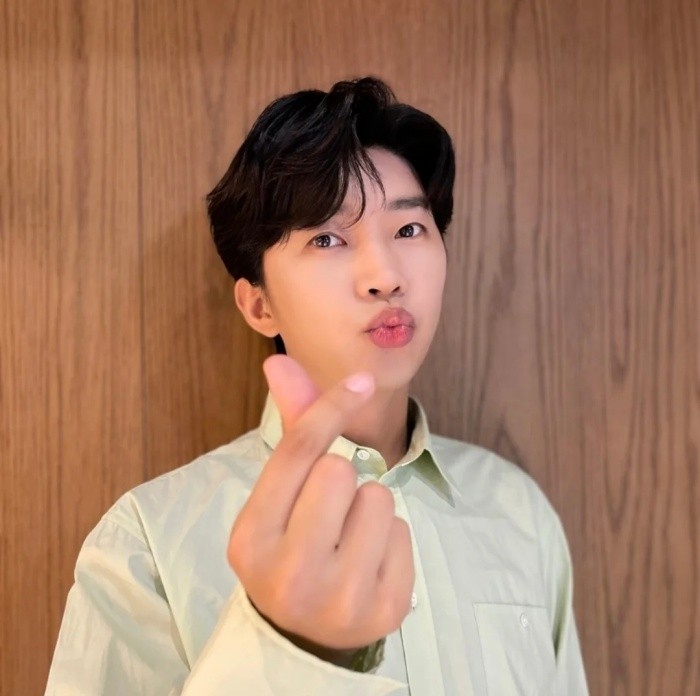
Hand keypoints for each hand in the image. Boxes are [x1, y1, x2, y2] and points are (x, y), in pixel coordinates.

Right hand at [227, 354, 414, 651]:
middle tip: (330, 511)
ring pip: (380, 498)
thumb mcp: (278, 499)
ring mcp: (339, 599)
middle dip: (343, 478)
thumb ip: (289, 431)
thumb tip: (279, 361)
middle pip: (341, 470)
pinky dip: (391, 538)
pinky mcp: (385, 612)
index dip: (330, 406)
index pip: (297, 453)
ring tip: (350, 538)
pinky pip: (405, 532)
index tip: (360, 381)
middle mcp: (289, 573)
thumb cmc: (290, 548)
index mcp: (251, 539)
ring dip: (370, 507)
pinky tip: (369, 563)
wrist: (304, 635)